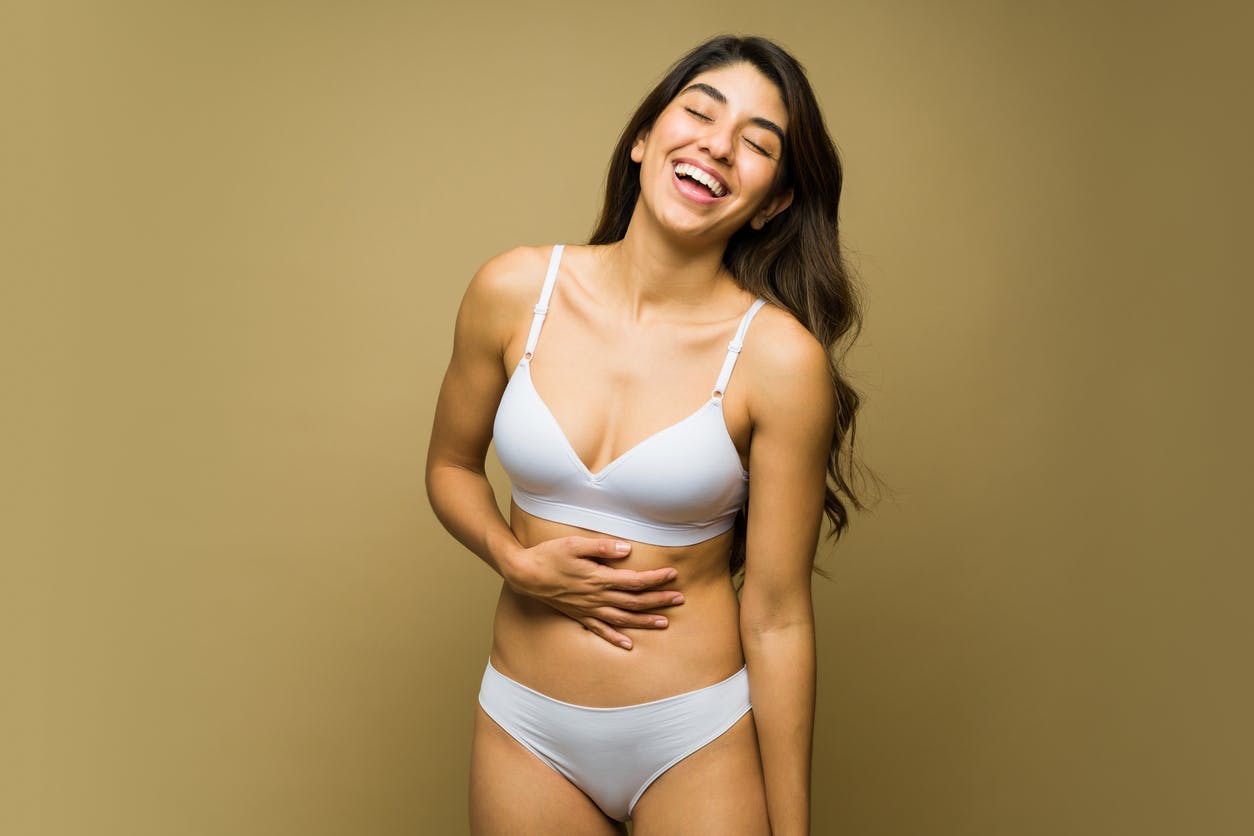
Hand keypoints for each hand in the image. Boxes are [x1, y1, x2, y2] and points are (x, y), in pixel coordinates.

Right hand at [504, 536, 684, 649]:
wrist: (525, 574)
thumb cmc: (549, 555)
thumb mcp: (574, 543)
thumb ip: (602, 547)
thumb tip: (627, 549)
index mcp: (598, 578)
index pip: (635, 581)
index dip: (655, 578)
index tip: (673, 574)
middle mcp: (596, 597)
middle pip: (634, 602)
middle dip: (658, 601)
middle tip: (679, 599)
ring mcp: (588, 609)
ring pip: (622, 619)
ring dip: (644, 621)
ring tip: (664, 623)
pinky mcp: (579, 615)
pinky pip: (600, 630)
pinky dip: (615, 638)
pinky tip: (628, 645)